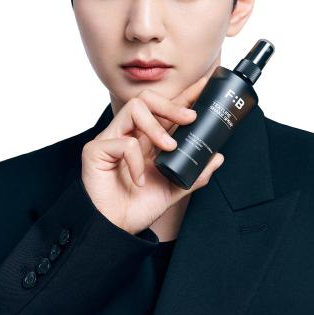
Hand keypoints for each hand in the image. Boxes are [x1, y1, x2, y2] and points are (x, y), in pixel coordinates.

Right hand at [81, 74, 224, 234]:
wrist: (112, 229)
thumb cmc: (135, 206)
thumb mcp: (172, 189)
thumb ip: (193, 174)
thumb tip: (217, 158)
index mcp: (146, 140)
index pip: (166, 110)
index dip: (185, 96)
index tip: (205, 84)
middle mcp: (129, 134)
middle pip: (148, 99)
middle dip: (172, 104)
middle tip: (191, 118)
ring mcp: (111, 140)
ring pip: (134, 109)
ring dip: (156, 126)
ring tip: (168, 148)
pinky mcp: (95, 150)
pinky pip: (123, 143)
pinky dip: (136, 161)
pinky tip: (139, 180)